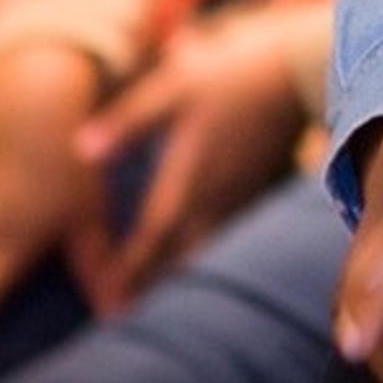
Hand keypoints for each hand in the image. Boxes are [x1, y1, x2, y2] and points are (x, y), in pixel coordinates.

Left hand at [74, 10, 310, 306]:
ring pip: (202, 244)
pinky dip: (199, 245)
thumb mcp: (173, 89)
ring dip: (175, 267)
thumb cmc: (231, 76)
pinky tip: (191, 244)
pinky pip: (221, 228)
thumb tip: (81, 150)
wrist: (301, 71)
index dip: (129, 271)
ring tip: (153, 286)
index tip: (108, 302)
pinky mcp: (252, 183)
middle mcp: (213, 197)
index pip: (152, 238)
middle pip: (177, 253)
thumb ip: (127, 123)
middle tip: (122, 311)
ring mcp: (237, 192)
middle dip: (150, 282)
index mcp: (188, 180)